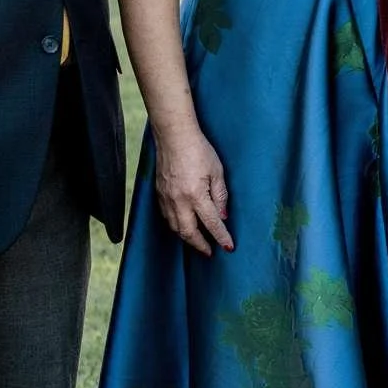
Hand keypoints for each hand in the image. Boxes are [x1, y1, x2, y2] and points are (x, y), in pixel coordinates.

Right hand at [153, 126, 233, 253]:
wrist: (173, 135)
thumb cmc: (198, 149)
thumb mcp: (217, 171)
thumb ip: (220, 196)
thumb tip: (222, 216)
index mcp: (196, 195)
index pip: (211, 223)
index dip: (221, 237)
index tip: (228, 247)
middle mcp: (179, 200)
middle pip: (189, 232)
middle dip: (200, 245)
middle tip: (210, 252)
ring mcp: (166, 198)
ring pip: (175, 227)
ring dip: (187, 238)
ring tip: (198, 242)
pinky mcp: (159, 193)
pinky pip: (167, 217)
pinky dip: (176, 226)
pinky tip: (183, 226)